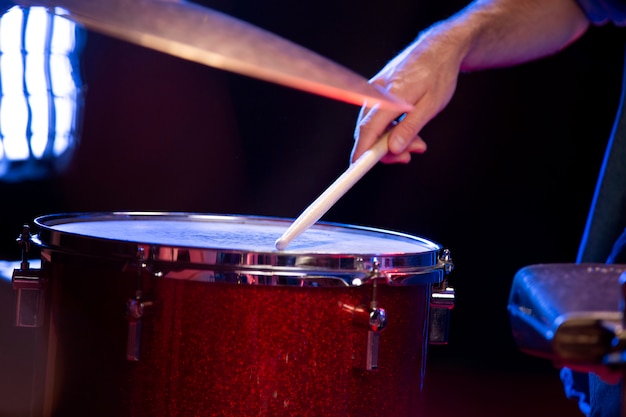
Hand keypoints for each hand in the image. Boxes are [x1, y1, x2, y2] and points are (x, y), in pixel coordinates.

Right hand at [351, 24, 464, 163]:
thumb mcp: (430, 105)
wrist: (439, 48)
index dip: (362, 151)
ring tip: (418, 142)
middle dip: (385, 149)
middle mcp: (377, 93)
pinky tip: (408, 130)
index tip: (357, 168)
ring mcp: (375, 91)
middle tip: (410, 156)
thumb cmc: (438, 74)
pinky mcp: (378, 91)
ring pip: (374, 125)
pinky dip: (390, 128)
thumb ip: (410, 128)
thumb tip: (393, 149)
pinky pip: (377, 116)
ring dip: (391, 139)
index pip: (369, 129)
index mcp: (390, 96)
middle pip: (369, 130)